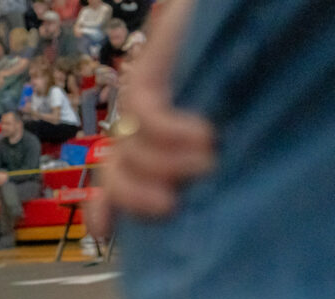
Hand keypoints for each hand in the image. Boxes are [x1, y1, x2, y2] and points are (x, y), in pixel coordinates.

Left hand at [86, 0, 213, 236]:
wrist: (230, 25)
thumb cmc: (234, 85)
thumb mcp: (213, 141)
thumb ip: (196, 170)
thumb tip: (196, 207)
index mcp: (147, 147)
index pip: (113, 184)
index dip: (103, 210)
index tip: (104, 234)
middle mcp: (136, 127)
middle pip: (113, 172)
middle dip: (134, 196)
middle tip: (169, 206)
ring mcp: (138, 101)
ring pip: (129, 148)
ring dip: (167, 164)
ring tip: (207, 161)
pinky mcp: (146, 73)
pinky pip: (144, 111)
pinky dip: (171, 130)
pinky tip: (202, 135)